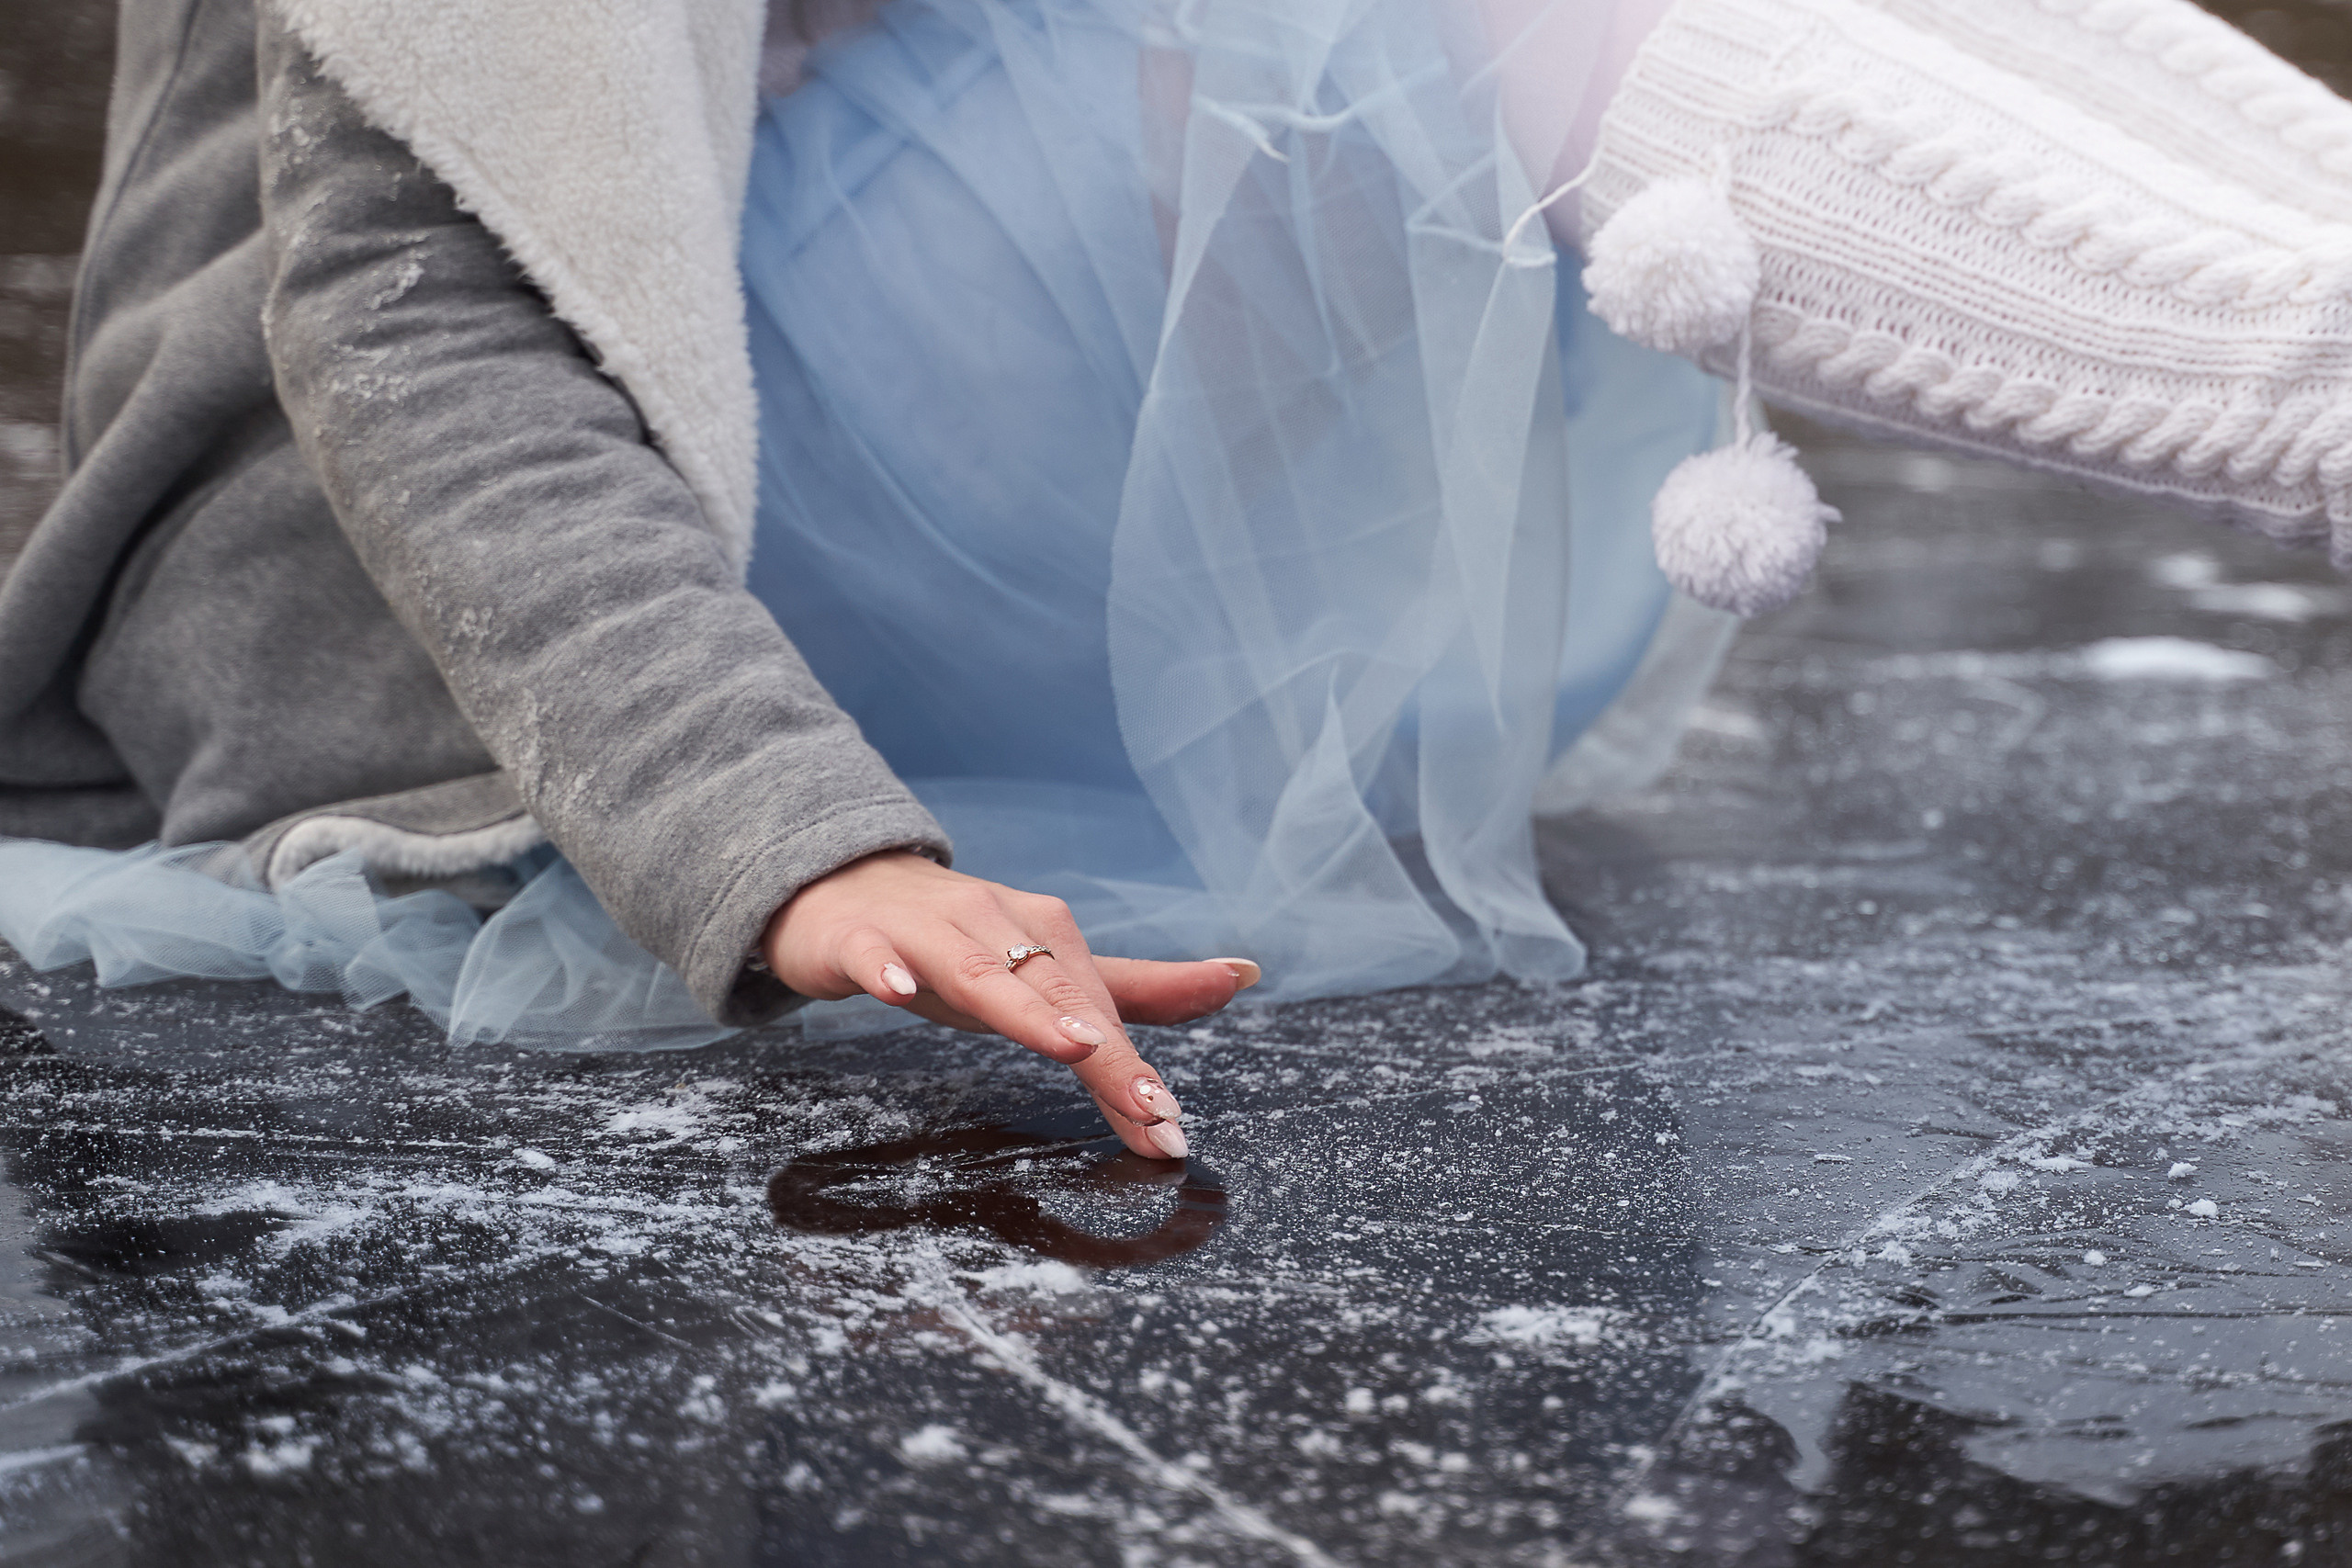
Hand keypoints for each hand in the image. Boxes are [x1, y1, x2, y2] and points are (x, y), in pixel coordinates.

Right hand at [761, 851, 1260, 1158]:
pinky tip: (898, 990)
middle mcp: (994, 925)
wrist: (841, 886)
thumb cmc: (954, 942)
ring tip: (1071, 1045)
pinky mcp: (858, 938)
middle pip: (1055, 991)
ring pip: (977, 968)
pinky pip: (872, 952)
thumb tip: (1244, 974)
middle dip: (1105, 1050)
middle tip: (1150, 1108)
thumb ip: (1139, 986)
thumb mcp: (1044, 970)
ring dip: (1024, 1005)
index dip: (1135, 1070)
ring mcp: (924, 929)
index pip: (1100, 1009)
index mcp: (1043, 934)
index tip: (1170, 1128)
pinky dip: (885, 967)